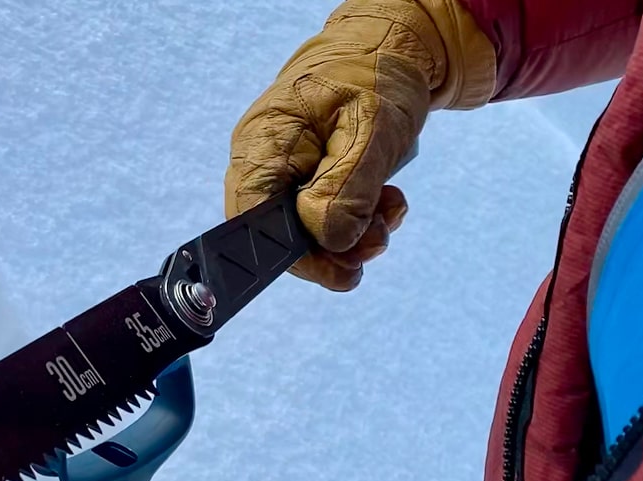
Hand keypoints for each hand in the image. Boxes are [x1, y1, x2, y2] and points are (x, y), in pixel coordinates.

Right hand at [224, 0, 494, 289]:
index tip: (341, 270)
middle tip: (378, 240)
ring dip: (354, 236)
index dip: (293, 257)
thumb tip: (330, 240)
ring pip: (306, 233)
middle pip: (279, 236)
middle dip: (334, 249)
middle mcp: (263, 164)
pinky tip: (384, 201)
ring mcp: (283, 174)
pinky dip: (359, 220)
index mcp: (263, 146)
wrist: (386, 48)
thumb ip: (347, 188)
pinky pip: (323, 219)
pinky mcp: (306, 181)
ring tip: (389, 210)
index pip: (254, 223)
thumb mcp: (371, 129)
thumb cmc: (373, 76)